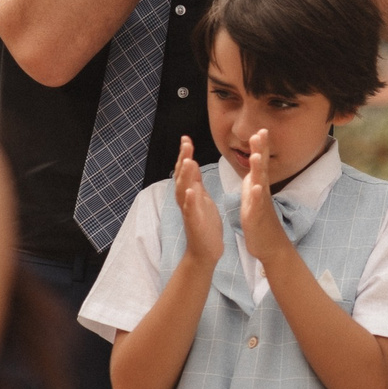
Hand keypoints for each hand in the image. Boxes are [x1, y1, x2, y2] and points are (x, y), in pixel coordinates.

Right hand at [170, 136, 224, 267]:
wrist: (206, 250)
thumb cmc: (205, 223)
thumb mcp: (201, 197)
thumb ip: (195, 181)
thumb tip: (191, 162)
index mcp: (190, 192)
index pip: (185, 170)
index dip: (184, 154)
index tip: (186, 138)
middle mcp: (186, 199)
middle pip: (181, 176)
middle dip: (183, 159)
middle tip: (186, 142)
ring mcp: (189, 211)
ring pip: (184, 190)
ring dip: (185, 175)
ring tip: (188, 160)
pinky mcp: (194, 223)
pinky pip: (190, 210)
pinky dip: (190, 200)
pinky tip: (191, 191)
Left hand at [235, 129, 292, 263]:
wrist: (270, 245)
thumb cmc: (261, 220)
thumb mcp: (255, 195)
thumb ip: (255, 179)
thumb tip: (255, 166)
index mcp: (258, 185)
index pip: (260, 163)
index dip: (260, 146)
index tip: (260, 129)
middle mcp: (262, 191)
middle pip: (262, 167)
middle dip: (261, 150)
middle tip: (261, 132)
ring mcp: (261, 203)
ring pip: (260, 183)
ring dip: (259, 170)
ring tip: (257, 156)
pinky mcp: (257, 217)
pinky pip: (257, 205)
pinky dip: (256, 196)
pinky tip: (256, 188)